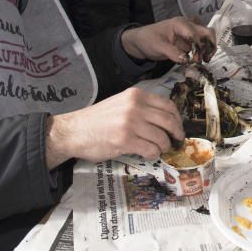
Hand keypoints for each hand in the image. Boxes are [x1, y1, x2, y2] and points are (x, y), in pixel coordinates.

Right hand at [45, 88, 183, 168]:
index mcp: (136, 95)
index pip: (167, 105)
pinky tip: (149, 155)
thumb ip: (140, 107)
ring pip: (162, 137)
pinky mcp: (126, 140)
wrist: (73, 131)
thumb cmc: (97, 120)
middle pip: (169, 121)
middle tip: (177, 140)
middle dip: (176, 133)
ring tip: (159, 149)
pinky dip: (154, 154)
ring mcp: (131, 123)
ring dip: (164, 146)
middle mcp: (136, 107)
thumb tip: (164, 119)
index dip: (177, 118)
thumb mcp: (120, 103)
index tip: (178, 127)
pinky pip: (151, 149)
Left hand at [120, 17, 213, 63]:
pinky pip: (200, 45)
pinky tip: (199, 61)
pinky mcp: (188, 42)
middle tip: (206, 59)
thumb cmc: (147, 40)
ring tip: (204, 61)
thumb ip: (172, 52)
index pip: (196, 34)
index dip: (199, 47)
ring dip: (208, 49)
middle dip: (210, 45)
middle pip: (207, 32)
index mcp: (180, 24)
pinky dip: (203, 52)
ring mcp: (189, 33)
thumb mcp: (157, 46)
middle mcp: (188, 26)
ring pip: (206, 38)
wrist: (140, 42)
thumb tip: (186, 60)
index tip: (197, 60)